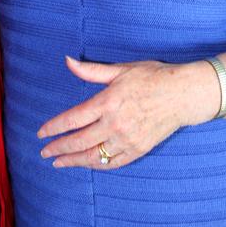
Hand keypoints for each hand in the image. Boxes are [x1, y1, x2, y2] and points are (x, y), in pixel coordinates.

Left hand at [37, 56, 215, 169]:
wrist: (183, 94)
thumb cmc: (152, 76)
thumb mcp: (120, 69)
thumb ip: (91, 70)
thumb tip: (67, 61)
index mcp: (108, 101)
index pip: (73, 119)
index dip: (54, 128)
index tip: (41, 133)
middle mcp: (115, 123)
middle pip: (79, 141)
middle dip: (59, 148)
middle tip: (44, 152)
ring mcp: (127, 139)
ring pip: (94, 156)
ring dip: (74, 161)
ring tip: (59, 162)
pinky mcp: (139, 149)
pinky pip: (114, 162)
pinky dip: (98, 165)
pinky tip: (87, 164)